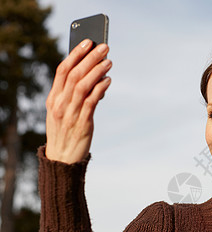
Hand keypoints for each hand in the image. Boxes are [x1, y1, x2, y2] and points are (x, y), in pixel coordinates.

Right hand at [45, 39, 111, 163]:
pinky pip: (91, 102)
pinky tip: (108, 81)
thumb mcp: (62, 112)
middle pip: (75, 74)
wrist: (62, 160)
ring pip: (83, 86)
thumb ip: (72, 95)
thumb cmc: (65, 132)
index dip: (75, 54)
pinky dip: (100, 89)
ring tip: (109, 62)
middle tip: (104, 47)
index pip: (62, 71)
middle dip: (90, 58)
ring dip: (97, 71)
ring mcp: (70, 114)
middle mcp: (60, 104)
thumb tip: (94, 75)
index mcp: (53, 99)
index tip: (87, 42)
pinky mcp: (83, 123)